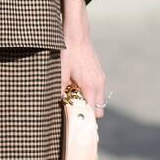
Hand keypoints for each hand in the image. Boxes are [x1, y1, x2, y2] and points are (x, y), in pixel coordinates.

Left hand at [61, 0, 106, 119]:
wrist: (76, 34)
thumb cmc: (67, 53)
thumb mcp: (60, 74)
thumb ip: (60, 92)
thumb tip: (58, 105)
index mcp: (91, 87)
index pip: (93, 114)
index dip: (85, 122)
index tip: (76, 125)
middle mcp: (99, 84)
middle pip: (98, 110)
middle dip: (87, 113)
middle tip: (72, 111)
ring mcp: (101, 78)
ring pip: (98, 100)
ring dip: (88, 102)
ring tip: (72, 97)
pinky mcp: (99, 73)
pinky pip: (97, 90)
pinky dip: (89, 93)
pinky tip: (76, 86)